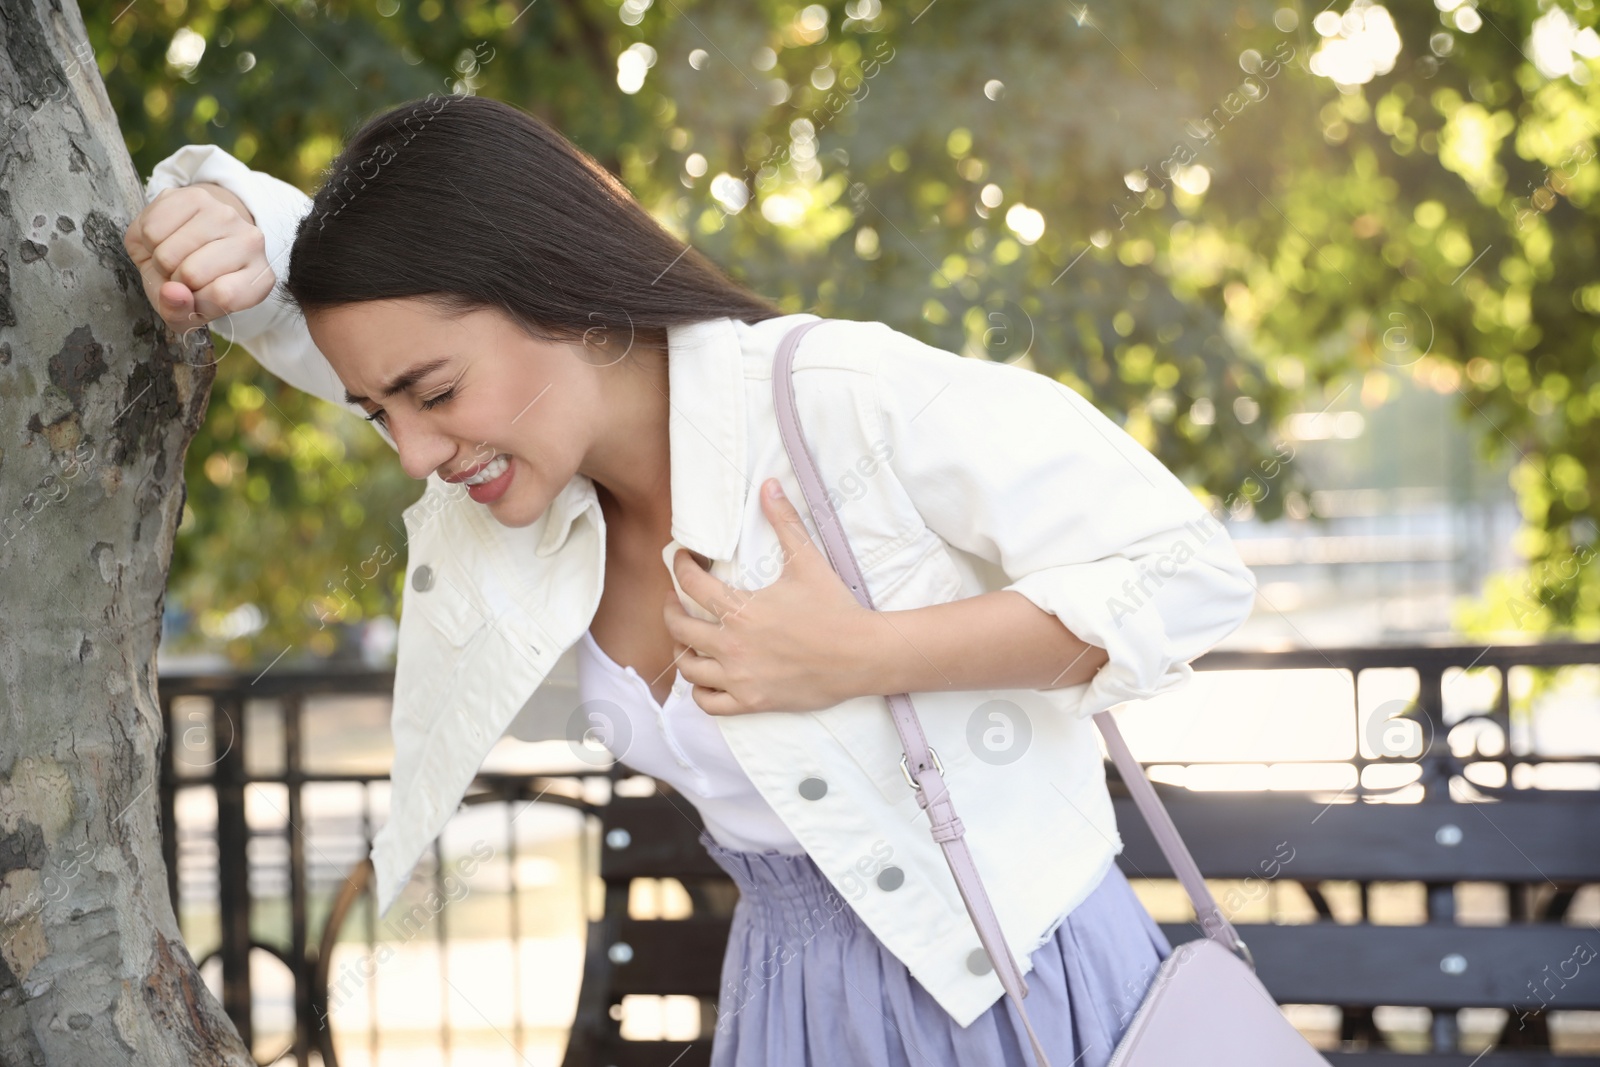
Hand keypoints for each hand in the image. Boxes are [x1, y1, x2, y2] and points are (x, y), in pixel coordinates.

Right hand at [123, 183, 273, 342]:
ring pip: (168, 252)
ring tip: (173, 257)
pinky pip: (152, 228)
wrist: (188, 240)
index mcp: (260, 278)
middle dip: (173, 281)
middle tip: (181, 275)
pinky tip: (165, 238)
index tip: (198, 297)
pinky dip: (147, 240)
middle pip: (192, 273)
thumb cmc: (194, 284)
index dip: (197, 303)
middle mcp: (251, 242)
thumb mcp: (190, 312)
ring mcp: (225, 214)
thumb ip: (180, 313)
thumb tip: (173, 293)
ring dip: (159, 260)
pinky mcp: (195, 196)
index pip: (223, 297)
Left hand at [664, 478, 871, 714]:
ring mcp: (740, 677)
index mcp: (741, 610)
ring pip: (687, 666)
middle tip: (675, 600)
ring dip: (680, 648)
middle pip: (679, 627)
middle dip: (670, 609)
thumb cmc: (835, 608)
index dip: (680, 566)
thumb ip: (784, 521)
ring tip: (685, 637)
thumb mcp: (808, 561)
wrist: (862, 655)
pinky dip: (698, 691)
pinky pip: (708, 703)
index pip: (691, 585)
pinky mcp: (752, 702)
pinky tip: (704, 676)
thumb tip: (769, 484)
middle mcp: (733, 646)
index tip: (682, 560)